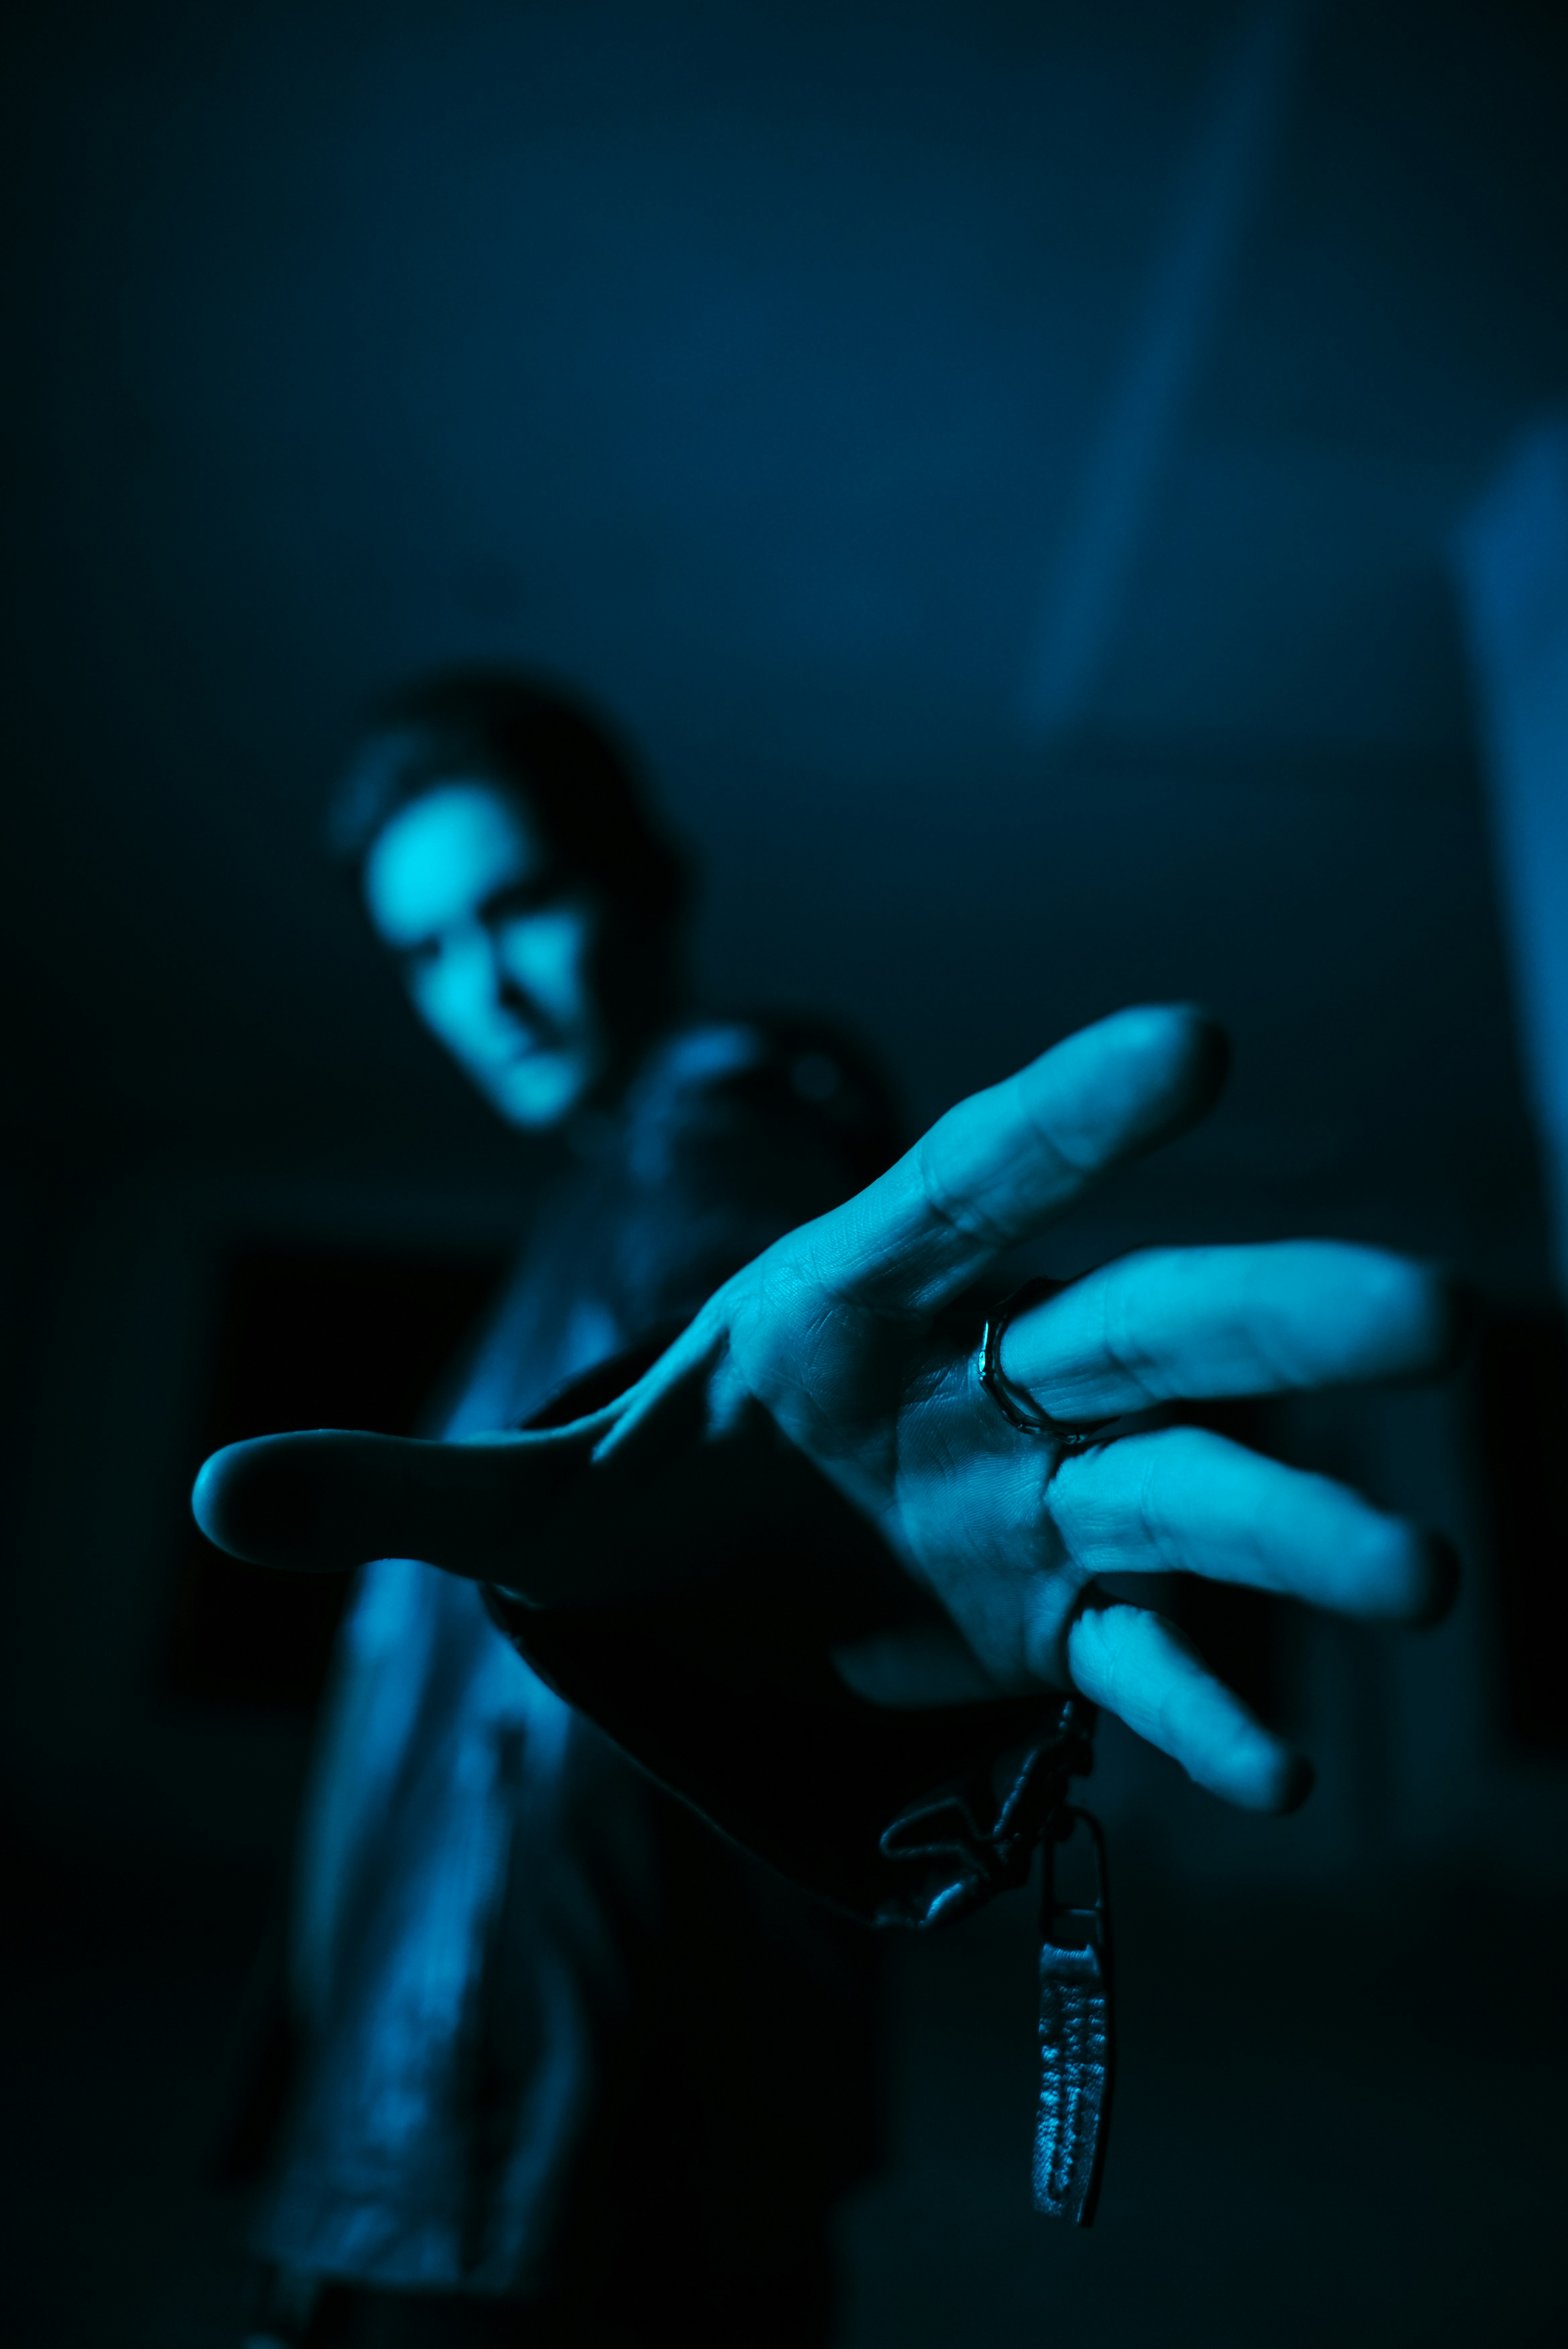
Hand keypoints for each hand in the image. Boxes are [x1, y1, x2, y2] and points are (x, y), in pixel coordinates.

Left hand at [195, 1006, 1460, 1813]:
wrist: (736, 1587)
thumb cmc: (656, 1497)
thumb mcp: (529, 1500)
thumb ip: (401, 1490)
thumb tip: (213, 1494)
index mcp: (850, 1302)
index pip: (968, 1187)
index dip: (1072, 1118)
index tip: (1195, 1038)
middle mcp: (982, 1379)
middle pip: (1142, 1327)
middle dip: (1274, 1317)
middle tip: (1429, 1317)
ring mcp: (1042, 1500)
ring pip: (1191, 1490)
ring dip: (1298, 1527)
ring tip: (1423, 1570)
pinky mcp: (1059, 1623)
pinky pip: (1149, 1660)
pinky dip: (1204, 1708)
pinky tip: (1269, 1766)